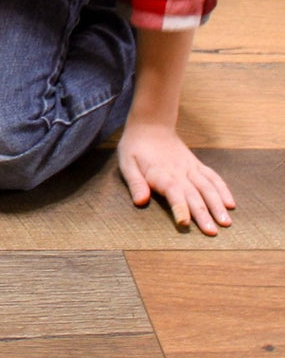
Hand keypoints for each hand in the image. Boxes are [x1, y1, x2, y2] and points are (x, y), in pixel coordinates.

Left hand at [117, 121, 235, 234]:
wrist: (151, 125)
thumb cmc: (136, 147)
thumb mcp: (127, 163)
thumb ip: (135, 183)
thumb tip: (140, 202)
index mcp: (161, 174)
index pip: (173, 193)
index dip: (179, 208)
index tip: (184, 224)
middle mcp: (180, 172)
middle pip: (194, 195)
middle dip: (204, 214)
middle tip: (212, 232)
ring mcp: (191, 168)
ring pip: (208, 187)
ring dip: (218, 205)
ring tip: (226, 222)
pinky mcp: (197, 165)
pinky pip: (213, 177)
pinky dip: (223, 190)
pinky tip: (231, 204)